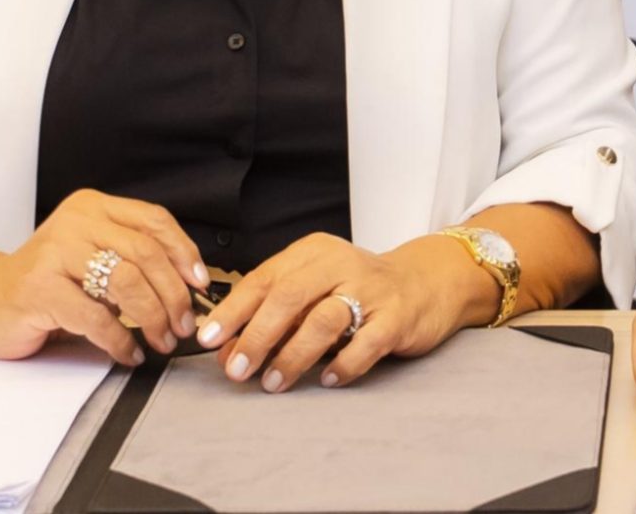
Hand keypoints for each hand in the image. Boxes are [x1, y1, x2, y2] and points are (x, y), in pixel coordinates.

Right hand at [0, 190, 206, 365]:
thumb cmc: (46, 282)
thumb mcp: (91, 258)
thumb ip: (131, 260)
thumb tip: (188, 287)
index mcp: (93, 208)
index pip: (153, 220)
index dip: (184, 252)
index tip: (200, 282)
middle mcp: (74, 222)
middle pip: (145, 253)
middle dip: (174, 294)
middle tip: (184, 323)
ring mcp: (55, 254)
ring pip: (126, 282)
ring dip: (153, 317)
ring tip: (161, 339)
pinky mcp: (40, 290)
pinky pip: (96, 317)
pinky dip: (120, 340)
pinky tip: (127, 352)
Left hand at [197, 232, 493, 391]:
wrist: (427, 281)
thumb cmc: (359, 289)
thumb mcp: (315, 290)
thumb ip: (275, 315)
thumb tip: (226, 350)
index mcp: (313, 253)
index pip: (264, 278)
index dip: (233, 311)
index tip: (208, 339)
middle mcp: (341, 264)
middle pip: (289, 296)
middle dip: (257, 335)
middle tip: (236, 369)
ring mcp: (372, 290)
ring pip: (323, 319)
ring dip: (292, 355)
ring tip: (273, 382)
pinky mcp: (397, 317)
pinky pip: (366, 343)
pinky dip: (343, 363)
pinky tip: (326, 379)